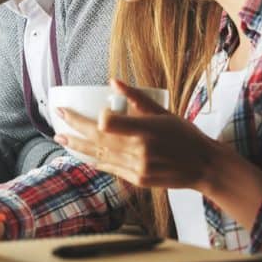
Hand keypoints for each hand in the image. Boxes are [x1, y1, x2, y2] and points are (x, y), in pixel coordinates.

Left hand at [53, 79, 231, 193]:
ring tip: (60, 137)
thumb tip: (113, 81)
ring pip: (98, 155)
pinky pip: (109, 168)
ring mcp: (136, 168)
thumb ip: (137, 98)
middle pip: (97, 139)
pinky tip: (81, 153)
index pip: (109, 124)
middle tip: (58, 118)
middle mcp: (139, 151)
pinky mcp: (136, 180)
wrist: (203, 167)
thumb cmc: (185, 135)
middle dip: (74, 127)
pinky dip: (93, 159)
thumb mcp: (164, 112)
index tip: (96, 111)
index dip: (98, 118)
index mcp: (146, 130)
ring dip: (77, 146)